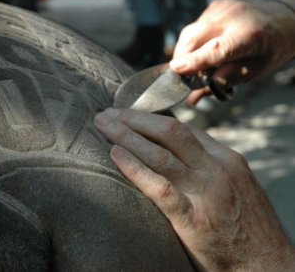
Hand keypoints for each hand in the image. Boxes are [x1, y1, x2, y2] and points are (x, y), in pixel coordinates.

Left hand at [94, 108, 294, 271]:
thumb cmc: (245, 227)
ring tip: (103, 125)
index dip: (151, 119)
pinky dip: (136, 169)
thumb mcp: (233, 186)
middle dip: (135, 119)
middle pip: (170, 132)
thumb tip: (173, 153)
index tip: (128, 115)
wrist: (267, 266)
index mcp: (226, 159)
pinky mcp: (195, 220)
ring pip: (161, 154)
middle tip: (107, 113)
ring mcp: (206, 193)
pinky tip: (115, 156)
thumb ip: (207, 167)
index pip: (184, 129)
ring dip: (127, 136)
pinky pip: (160, 188)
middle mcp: (217, 169)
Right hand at [169, 0, 294, 105]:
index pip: (217, 49)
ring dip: (186, 51)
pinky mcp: (215, 5)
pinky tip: (205, 47)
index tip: (176, 70)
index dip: (195, 61)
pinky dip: (194, 41)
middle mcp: (233, 16)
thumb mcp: (257, 69)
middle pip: (193, 37)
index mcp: (249, 35)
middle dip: (182, 58)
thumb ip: (227, 79)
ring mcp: (222, 8)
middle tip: (183, 75)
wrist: (282, 18)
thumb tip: (197, 94)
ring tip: (197, 63)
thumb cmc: (270, 47)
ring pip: (189, 32)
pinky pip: (195, 26)